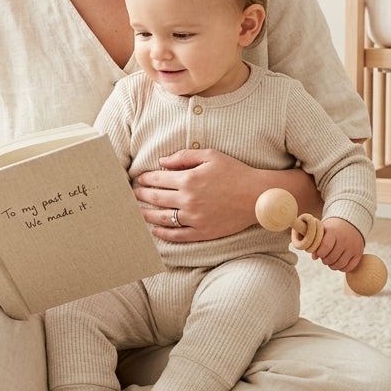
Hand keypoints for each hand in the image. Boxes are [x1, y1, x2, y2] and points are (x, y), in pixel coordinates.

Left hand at [133, 148, 262, 241]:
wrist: (257, 196)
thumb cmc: (235, 172)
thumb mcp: (210, 156)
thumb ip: (184, 157)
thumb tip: (162, 162)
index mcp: (188, 179)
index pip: (158, 179)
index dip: (145, 179)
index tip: (139, 179)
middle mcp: (188, 200)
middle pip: (156, 199)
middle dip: (141, 195)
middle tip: (133, 194)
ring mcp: (195, 218)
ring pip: (162, 218)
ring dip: (146, 215)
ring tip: (137, 212)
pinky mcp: (202, 232)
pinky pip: (178, 235)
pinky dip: (163, 233)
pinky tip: (155, 230)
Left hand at [313, 218, 364, 272]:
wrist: (351, 223)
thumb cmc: (333, 228)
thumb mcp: (323, 231)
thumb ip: (316, 243)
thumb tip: (314, 257)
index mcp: (334, 232)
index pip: (325, 247)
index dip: (320, 253)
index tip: (319, 252)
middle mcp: (345, 240)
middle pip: (332, 258)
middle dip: (325, 260)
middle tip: (324, 258)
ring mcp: (353, 247)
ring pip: (340, 264)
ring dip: (332, 266)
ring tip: (330, 262)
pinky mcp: (359, 253)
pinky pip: (350, 267)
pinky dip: (342, 268)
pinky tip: (339, 263)